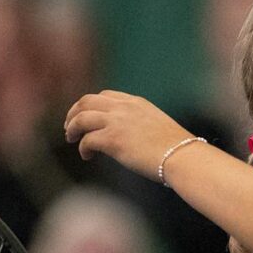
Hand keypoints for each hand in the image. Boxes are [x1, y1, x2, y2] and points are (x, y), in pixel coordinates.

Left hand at [63, 90, 196, 180]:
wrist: (182, 156)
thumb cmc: (175, 148)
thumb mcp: (156, 124)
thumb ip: (138, 123)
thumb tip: (127, 137)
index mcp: (135, 102)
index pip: (104, 96)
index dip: (90, 106)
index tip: (86, 117)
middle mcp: (124, 107)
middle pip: (86, 101)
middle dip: (74, 113)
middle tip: (70, 127)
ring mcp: (117, 122)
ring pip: (81, 117)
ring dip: (72, 128)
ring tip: (71, 138)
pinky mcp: (112, 139)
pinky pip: (87, 140)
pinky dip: (83, 148)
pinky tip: (87, 156)